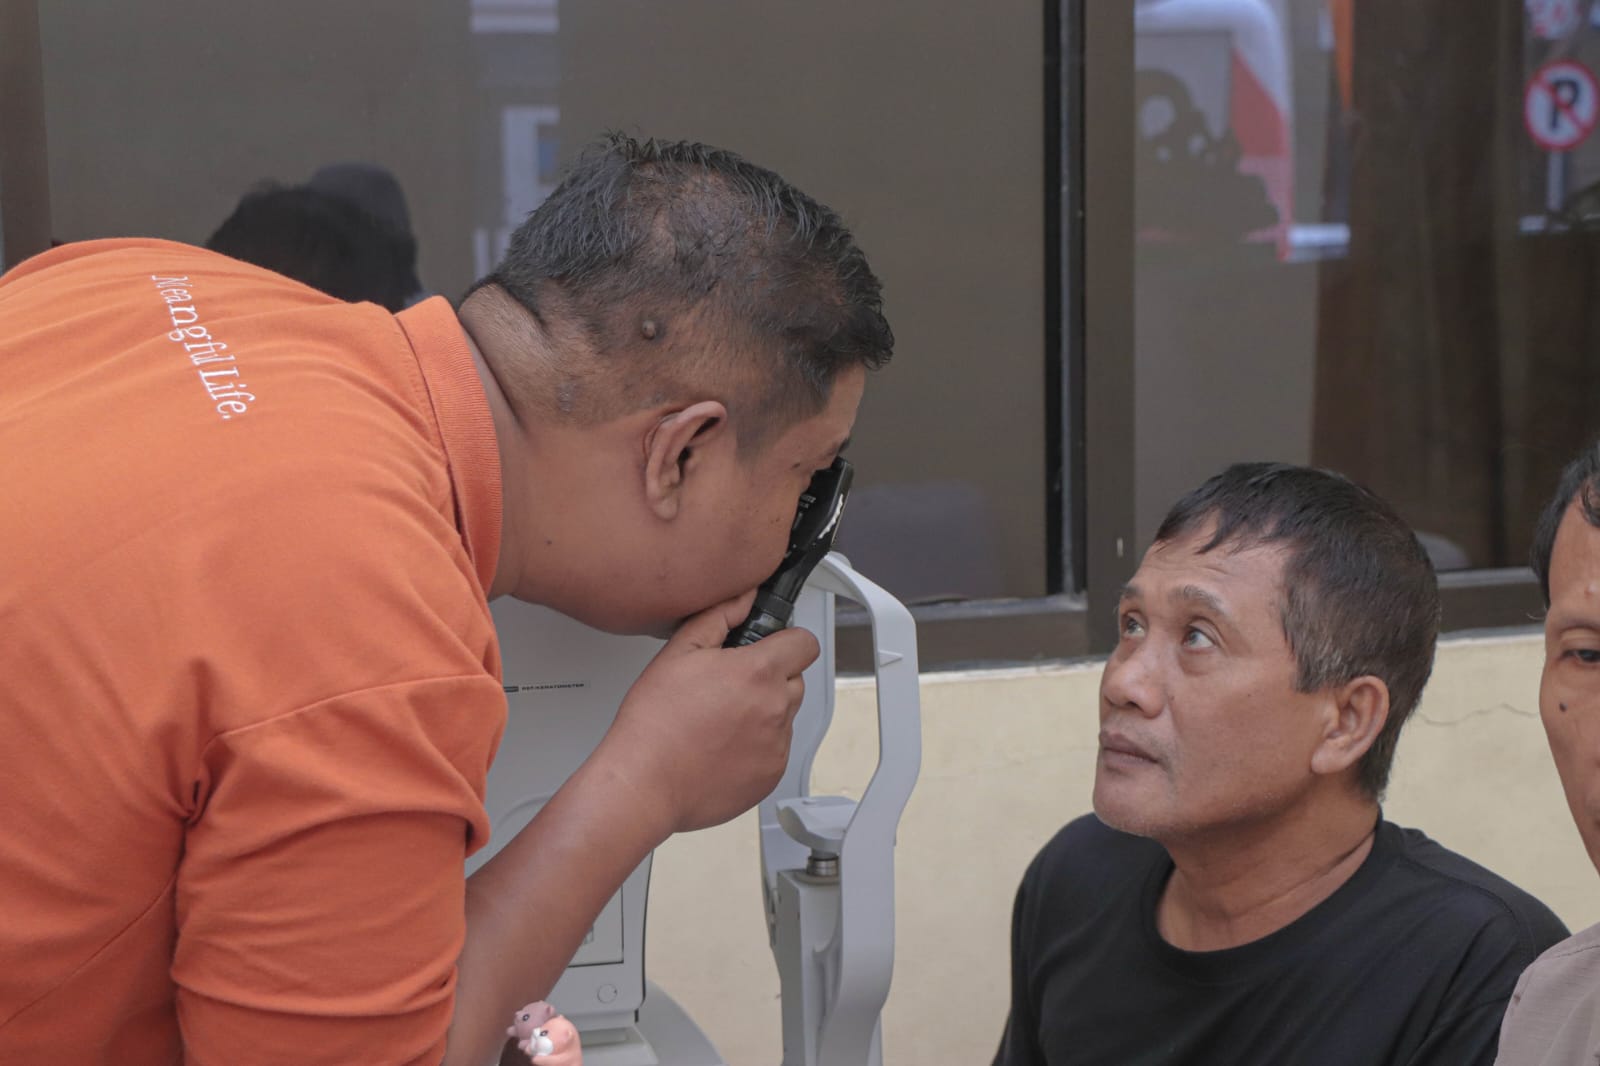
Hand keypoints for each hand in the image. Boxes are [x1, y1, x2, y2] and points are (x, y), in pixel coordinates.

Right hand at [600, 591, 819, 834]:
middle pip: (795, 680)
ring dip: (763, 713)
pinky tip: (721, 747)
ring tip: (718, 720)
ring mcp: (777, 746)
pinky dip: (756, 746)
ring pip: (785, 716)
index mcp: (758, 673)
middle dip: (770, 678)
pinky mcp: (771, 775)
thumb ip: (718, 617)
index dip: (786, 641)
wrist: (645, 783)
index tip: (769, 647)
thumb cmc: (655, 722)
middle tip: (729, 687)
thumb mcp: (678, 652)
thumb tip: (743, 597)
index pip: (805, 643)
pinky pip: (775, 750)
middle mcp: (776, 710)